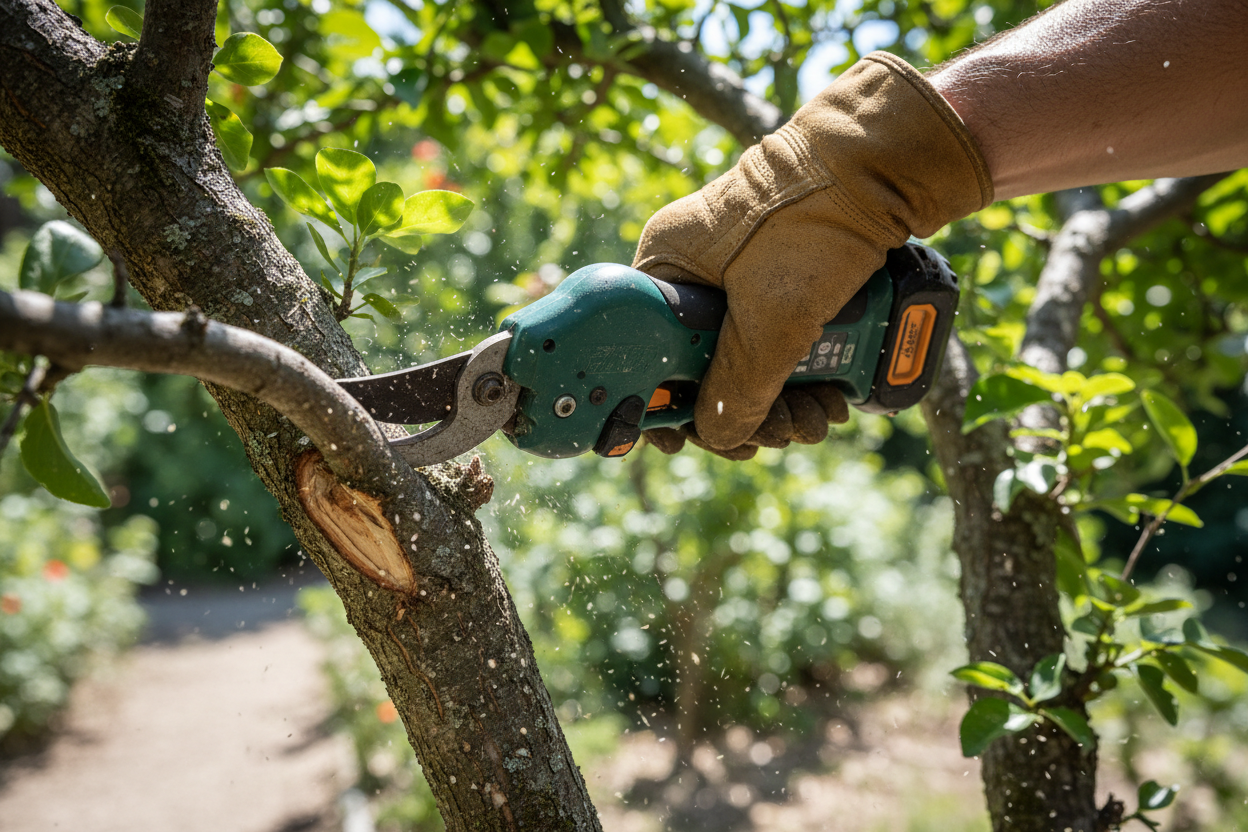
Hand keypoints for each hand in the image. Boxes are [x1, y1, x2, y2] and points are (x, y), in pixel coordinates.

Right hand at [633, 52, 991, 458]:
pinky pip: (784, 343)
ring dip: (783, 403)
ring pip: (750, 361)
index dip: (665, 405)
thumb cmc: (815, 223)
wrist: (889, 162)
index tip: (685, 443)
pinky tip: (833, 397)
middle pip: (704, 366)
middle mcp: (698, 271)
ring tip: (817, 420)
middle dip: (745, 411)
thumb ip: (739, 387)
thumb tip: (719, 437)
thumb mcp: (771, 320)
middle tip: (778, 436)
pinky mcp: (790, 277)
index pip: (644, 353)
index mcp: (666, 267)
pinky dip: (806, 377)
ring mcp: (745, 274)